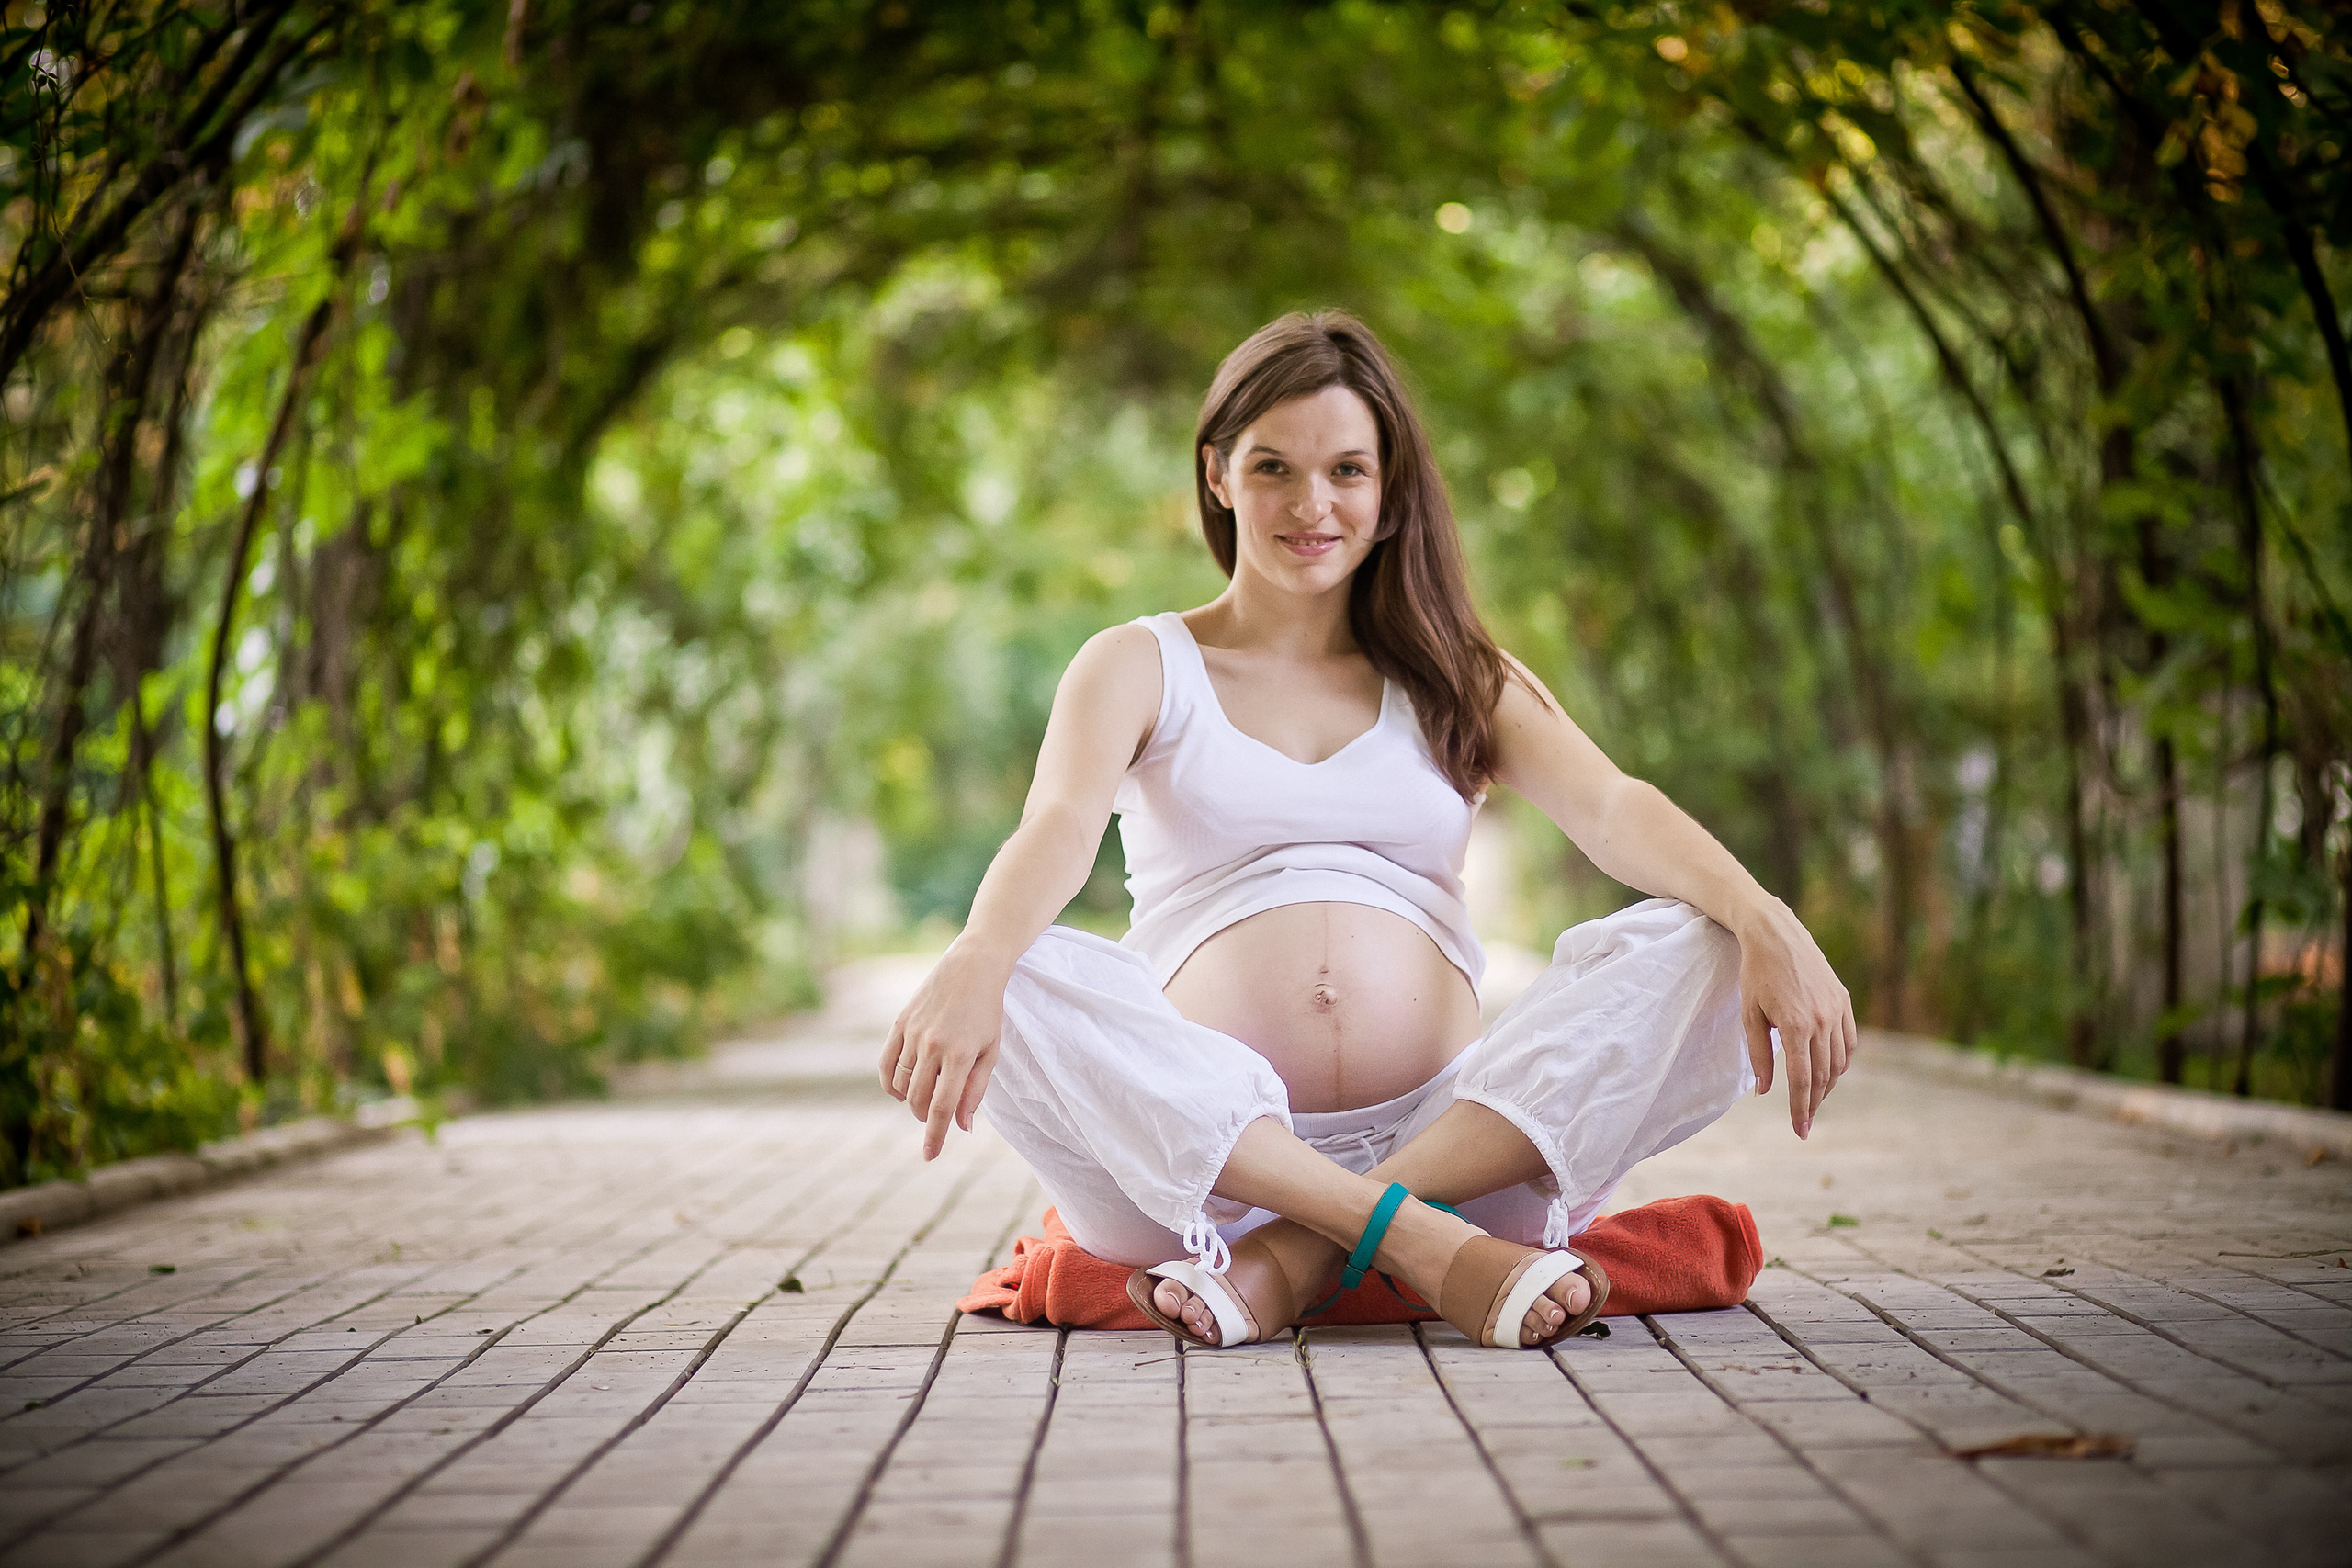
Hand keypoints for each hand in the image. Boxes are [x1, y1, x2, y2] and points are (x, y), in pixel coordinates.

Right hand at [879, 944, 1008, 1159]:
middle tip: (936, 1115)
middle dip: (925, 1117)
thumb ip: (975, 1090)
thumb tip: (962, 1126)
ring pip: (901, 1085)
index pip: (942, 1108)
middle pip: (918, 1100)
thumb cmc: (987, 1012)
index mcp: (961, 1055)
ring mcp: (913, 1033)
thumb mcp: (991, 1052)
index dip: (935, 1136)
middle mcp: (933, 1046)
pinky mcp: (899, 1023)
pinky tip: (900, 1088)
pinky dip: (890, 1083)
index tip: (930, 1156)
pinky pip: (885, 1065)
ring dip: (909, 1101)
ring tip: (924, 1096)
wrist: (972, 967)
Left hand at [1733, 901, 1855, 1138]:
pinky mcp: (1844, 1001)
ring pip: (1838, 1062)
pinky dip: (1841, 1062)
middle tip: (1804, 1122)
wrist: (1776, 934)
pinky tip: (1828, 1071)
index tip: (1799, 1130)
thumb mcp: (1749, 1015)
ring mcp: (1837, 1010)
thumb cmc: (1755, 975)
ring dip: (1827, 1085)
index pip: (1801, 1079)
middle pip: (1822, 1075)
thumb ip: (1758, 1056)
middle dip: (1813, 1103)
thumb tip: (1766, 1092)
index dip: (1800, 1108)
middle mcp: (1822, 1020)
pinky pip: (1849, 1042)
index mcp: (1795, 1026)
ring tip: (1812, 1098)